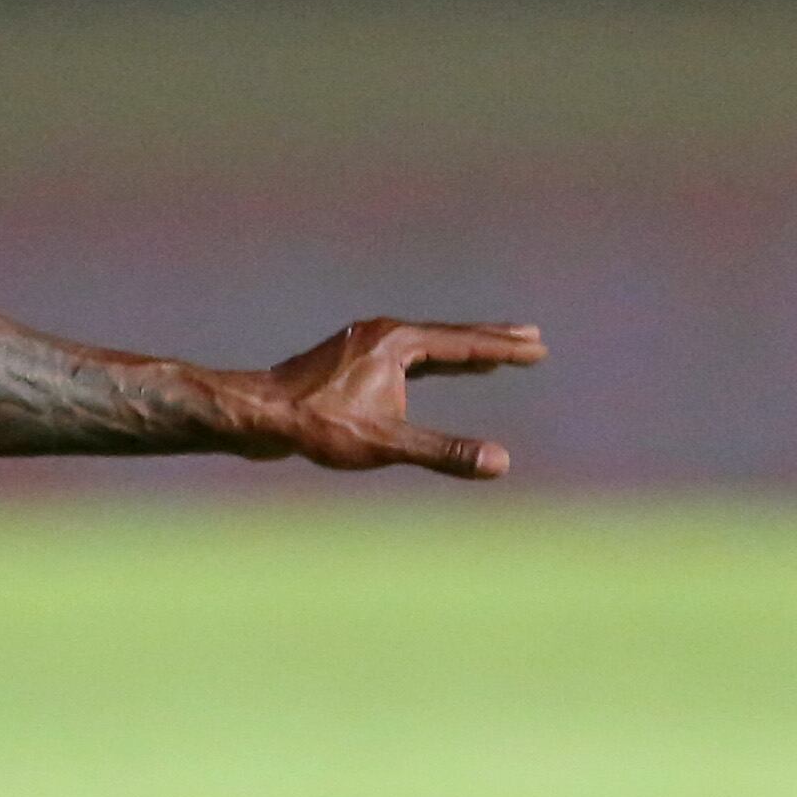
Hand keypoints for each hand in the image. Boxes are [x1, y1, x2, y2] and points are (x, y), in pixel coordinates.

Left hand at [260, 318, 548, 477]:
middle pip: (450, 337)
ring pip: (428, 346)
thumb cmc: (319, 427)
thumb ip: (445, 451)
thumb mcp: (387, 443)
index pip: (464, 345)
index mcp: (398, 343)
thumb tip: (500, 462)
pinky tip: (437, 371)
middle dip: (492, 341)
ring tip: (493, 355)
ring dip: (463, 350)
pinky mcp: (353, 361)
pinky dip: (434, 362)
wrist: (259, 415)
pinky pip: (408, 357)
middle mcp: (385, 334)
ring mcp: (366, 345)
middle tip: (531, 338)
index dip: (503, 349)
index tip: (537, 348)